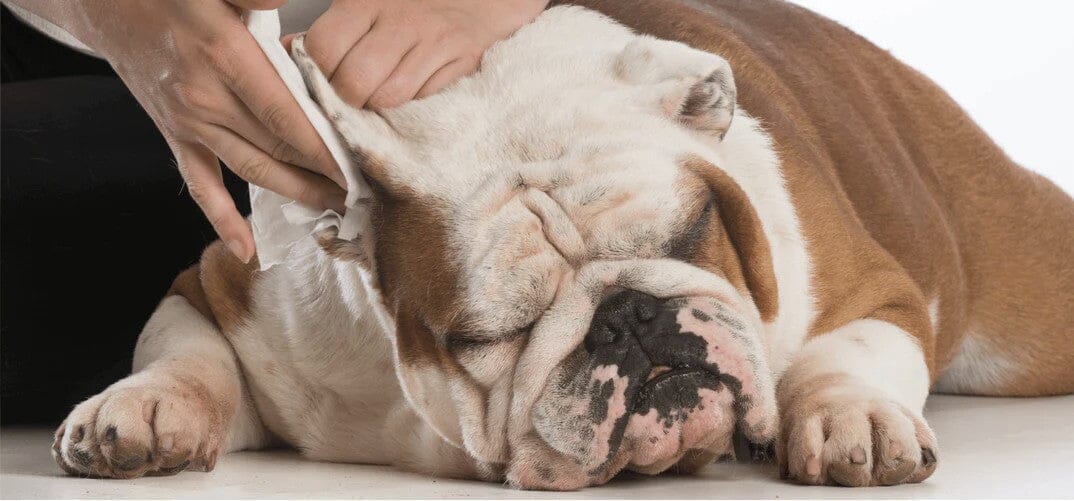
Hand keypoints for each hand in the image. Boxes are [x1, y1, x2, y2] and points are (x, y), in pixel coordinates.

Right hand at [65, 0, 346, 261]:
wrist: (103, 3)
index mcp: (224, 55)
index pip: (287, 114)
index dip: (325, 146)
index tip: (360, 165)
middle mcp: (206, 97)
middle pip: (277, 147)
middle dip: (323, 173)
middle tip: (364, 191)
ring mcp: (188, 121)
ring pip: (250, 169)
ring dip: (293, 194)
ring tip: (334, 209)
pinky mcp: (174, 134)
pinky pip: (200, 184)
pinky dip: (222, 218)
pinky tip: (246, 249)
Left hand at [301, 0, 548, 109]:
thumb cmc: (409, 5)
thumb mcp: (363, 2)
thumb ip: (328, 29)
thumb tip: (285, 54)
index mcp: (366, 1)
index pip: (323, 50)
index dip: (318, 74)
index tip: (323, 78)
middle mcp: (400, 20)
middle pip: (354, 83)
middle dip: (346, 99)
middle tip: (351, 95)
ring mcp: (433, 43)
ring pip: (388, 98)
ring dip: (378, 106)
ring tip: (379, 94)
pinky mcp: (460, 62)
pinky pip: (422, 101)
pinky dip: (411, 105)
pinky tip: (409, 91)